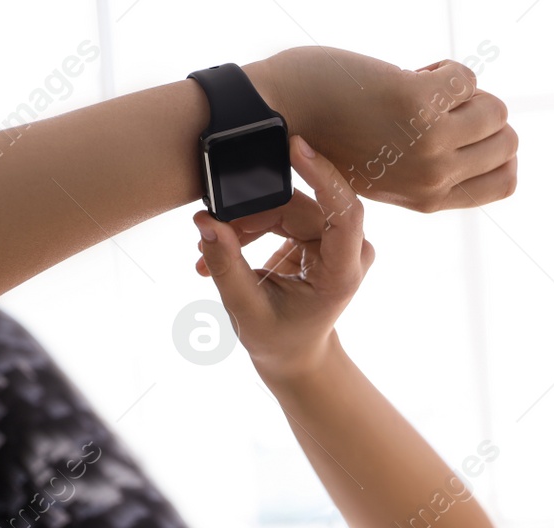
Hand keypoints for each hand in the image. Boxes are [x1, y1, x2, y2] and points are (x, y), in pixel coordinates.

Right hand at [193, 136, 372, 384]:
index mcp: (343, 272)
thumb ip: (226, 265)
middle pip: (298, 206)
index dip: (323, 174)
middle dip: (250, 217)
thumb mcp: (246, 309)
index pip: (345, 211)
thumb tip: (205, 221)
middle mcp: (347, 250)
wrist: (294, 354)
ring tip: (210, 254)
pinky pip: (280, 212)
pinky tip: (225, 246)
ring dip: (243, 225)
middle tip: (211, 234)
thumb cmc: (278, 340)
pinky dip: (249, 228)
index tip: (295, 147)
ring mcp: (334, 239)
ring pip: (284, 206)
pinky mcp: (317, 232)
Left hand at [245, 47, 516, 212]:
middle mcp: (434, 179)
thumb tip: (472, 128)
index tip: (458, 130)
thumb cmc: (324, 137)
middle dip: (479, 113)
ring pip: (495, 108)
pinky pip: (466, 77)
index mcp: (429, 199)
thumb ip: (423, 164)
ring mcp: (430, 145)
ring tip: (421, 88)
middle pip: (507, 141)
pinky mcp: (419, 105)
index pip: (505, 182)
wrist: (276, 119)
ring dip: (462, 90)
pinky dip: (443, 68)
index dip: (493, 149)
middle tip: (436, 106)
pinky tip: (407, 74)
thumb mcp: (383, 169)